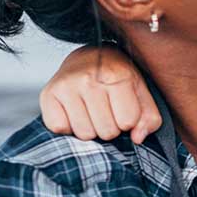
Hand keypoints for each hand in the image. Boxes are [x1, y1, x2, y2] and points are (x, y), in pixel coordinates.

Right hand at [39, 46, 160, 143]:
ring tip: (90, 110)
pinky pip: (59, 128)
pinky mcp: (48, 94)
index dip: (127, 121)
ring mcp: (66, 86)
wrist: (87, 58)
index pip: (127, 122)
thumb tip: (138, 138)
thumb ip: (149, 117)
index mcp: (117, 76)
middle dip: (110, 127)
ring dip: (90, 128)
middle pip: (106, 132)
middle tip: (106, 110)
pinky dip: (68, 126)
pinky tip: (74, 111)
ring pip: (84, 134)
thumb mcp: (141, 91)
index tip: (122, 108)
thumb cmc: (117, 77)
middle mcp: (89, 79)